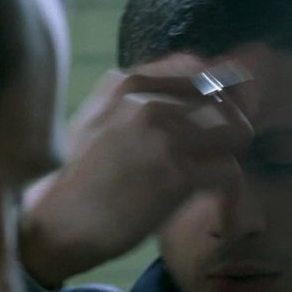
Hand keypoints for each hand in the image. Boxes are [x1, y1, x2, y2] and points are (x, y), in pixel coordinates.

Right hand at [20, 54, 253, 286]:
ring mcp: (164, 135)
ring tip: (217, 184)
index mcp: (127, 84)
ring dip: (230, 158)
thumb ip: (135, 100)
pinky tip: (218, 211)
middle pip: (221, 99)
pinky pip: (230, 172)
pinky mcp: (177, 173)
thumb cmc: (77, 180)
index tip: (211, 124)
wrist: (57, 223)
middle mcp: (148, 101)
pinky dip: (230, 195)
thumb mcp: (96, 121)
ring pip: (234, 132)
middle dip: (226, 129)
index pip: (195, 68)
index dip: (212, 96)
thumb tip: (185, 94)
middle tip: (216, 158)